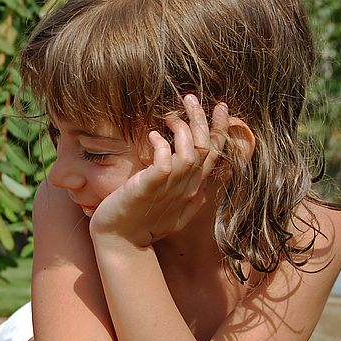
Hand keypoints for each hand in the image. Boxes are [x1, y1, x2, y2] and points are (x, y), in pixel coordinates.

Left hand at [89, 96, 228, 246]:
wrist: (121, 243)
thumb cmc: (142, 228)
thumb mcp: (174, 217)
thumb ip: (190, 203)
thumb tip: (202, 192)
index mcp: (192, 189)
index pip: (213, 154)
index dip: (218, 129)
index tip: (219, 107)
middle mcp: (186, 187)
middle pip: (205, 147)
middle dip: (201, 119)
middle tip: (190, 97)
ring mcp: (169, 187)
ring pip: (190, 151)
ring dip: (181, 128)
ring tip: (168, 115)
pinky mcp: (150, 187)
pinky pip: (165, 160)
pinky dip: (161, 144)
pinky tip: (152, 135)